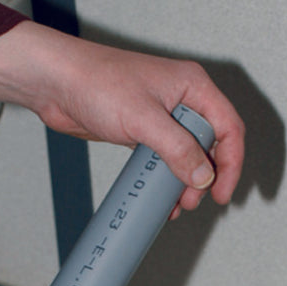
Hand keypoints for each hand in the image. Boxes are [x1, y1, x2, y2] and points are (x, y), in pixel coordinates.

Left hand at [0, 23, 244, 213]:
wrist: (55, 83)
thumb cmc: (95, 82)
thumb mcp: (144, 119)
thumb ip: (177, 149)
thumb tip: (202, 177)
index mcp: (192, 86)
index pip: (228, 128)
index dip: (231, 164)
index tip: (220, 193)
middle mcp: (181, 100)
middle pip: (212, 145)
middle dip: (206, 177)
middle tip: (192, 201)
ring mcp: (162, 116)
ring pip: (188, 156)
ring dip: (185, 183)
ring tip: (175, 203)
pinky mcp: (143, 131)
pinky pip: (165, 160)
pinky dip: (165, 180)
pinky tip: (160, 198)